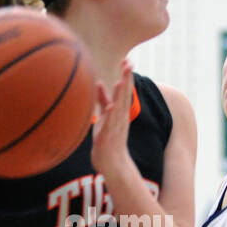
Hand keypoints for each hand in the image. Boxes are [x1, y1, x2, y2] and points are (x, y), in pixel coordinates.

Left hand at [90, 61, 135, 179]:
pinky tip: (111, 106)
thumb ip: (103, 101)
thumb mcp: (105, 117)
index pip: (124, 91)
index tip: (126, 60)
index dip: (126, 76)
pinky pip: (109, 124)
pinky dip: (110, 115)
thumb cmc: (108, 141)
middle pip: (125, 95)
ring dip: (120, 95)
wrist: (115, 166)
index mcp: (119, 112)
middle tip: (128, 63)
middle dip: (126, 79)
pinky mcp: (108, 137)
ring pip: (118, 108)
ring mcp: (115, 127)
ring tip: (121, 81)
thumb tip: (98, 84)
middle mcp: (119, 118)